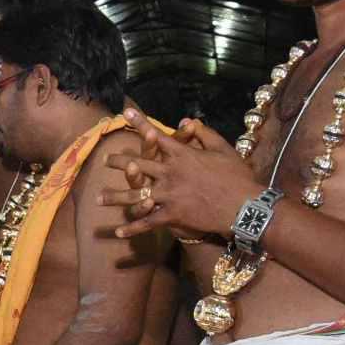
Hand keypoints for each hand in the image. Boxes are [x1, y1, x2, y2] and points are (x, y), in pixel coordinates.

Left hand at [102, 120, 260, 243]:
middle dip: (120, 162)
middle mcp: (171, 172)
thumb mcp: (223, 149)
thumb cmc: (237, 176)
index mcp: (183, 154)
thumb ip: (204, 134)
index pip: (157, 135)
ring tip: (99, 198)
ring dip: (116, 197)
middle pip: (139, 163)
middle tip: (106, 160)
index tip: (125, 112)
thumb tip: (188, 121)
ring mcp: (169, 194)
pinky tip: (119, 232)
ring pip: (136, 194)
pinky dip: (133, 227)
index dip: (140, 123)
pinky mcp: (173, 214)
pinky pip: (148, 221)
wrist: (245, 206)